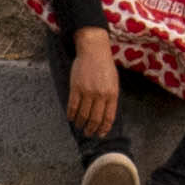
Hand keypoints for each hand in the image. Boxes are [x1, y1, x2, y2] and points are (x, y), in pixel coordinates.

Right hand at [62, 28, 121, 142]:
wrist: (94, 50)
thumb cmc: (105, 66)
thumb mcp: (113, 82)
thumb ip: (110, 98)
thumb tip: (105, 114)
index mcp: (112, 94)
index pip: (108, 118)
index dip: (103, 128)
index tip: (100, 134)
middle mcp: (100, 95)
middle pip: (95, 119)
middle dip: (91, 129)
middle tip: (88, 133)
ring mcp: (88, 92)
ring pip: (83, 115)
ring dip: (80, 124)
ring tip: (79, 127)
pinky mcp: (76, 88)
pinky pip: (72, 106)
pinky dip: (71, 115)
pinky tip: (70, 118)